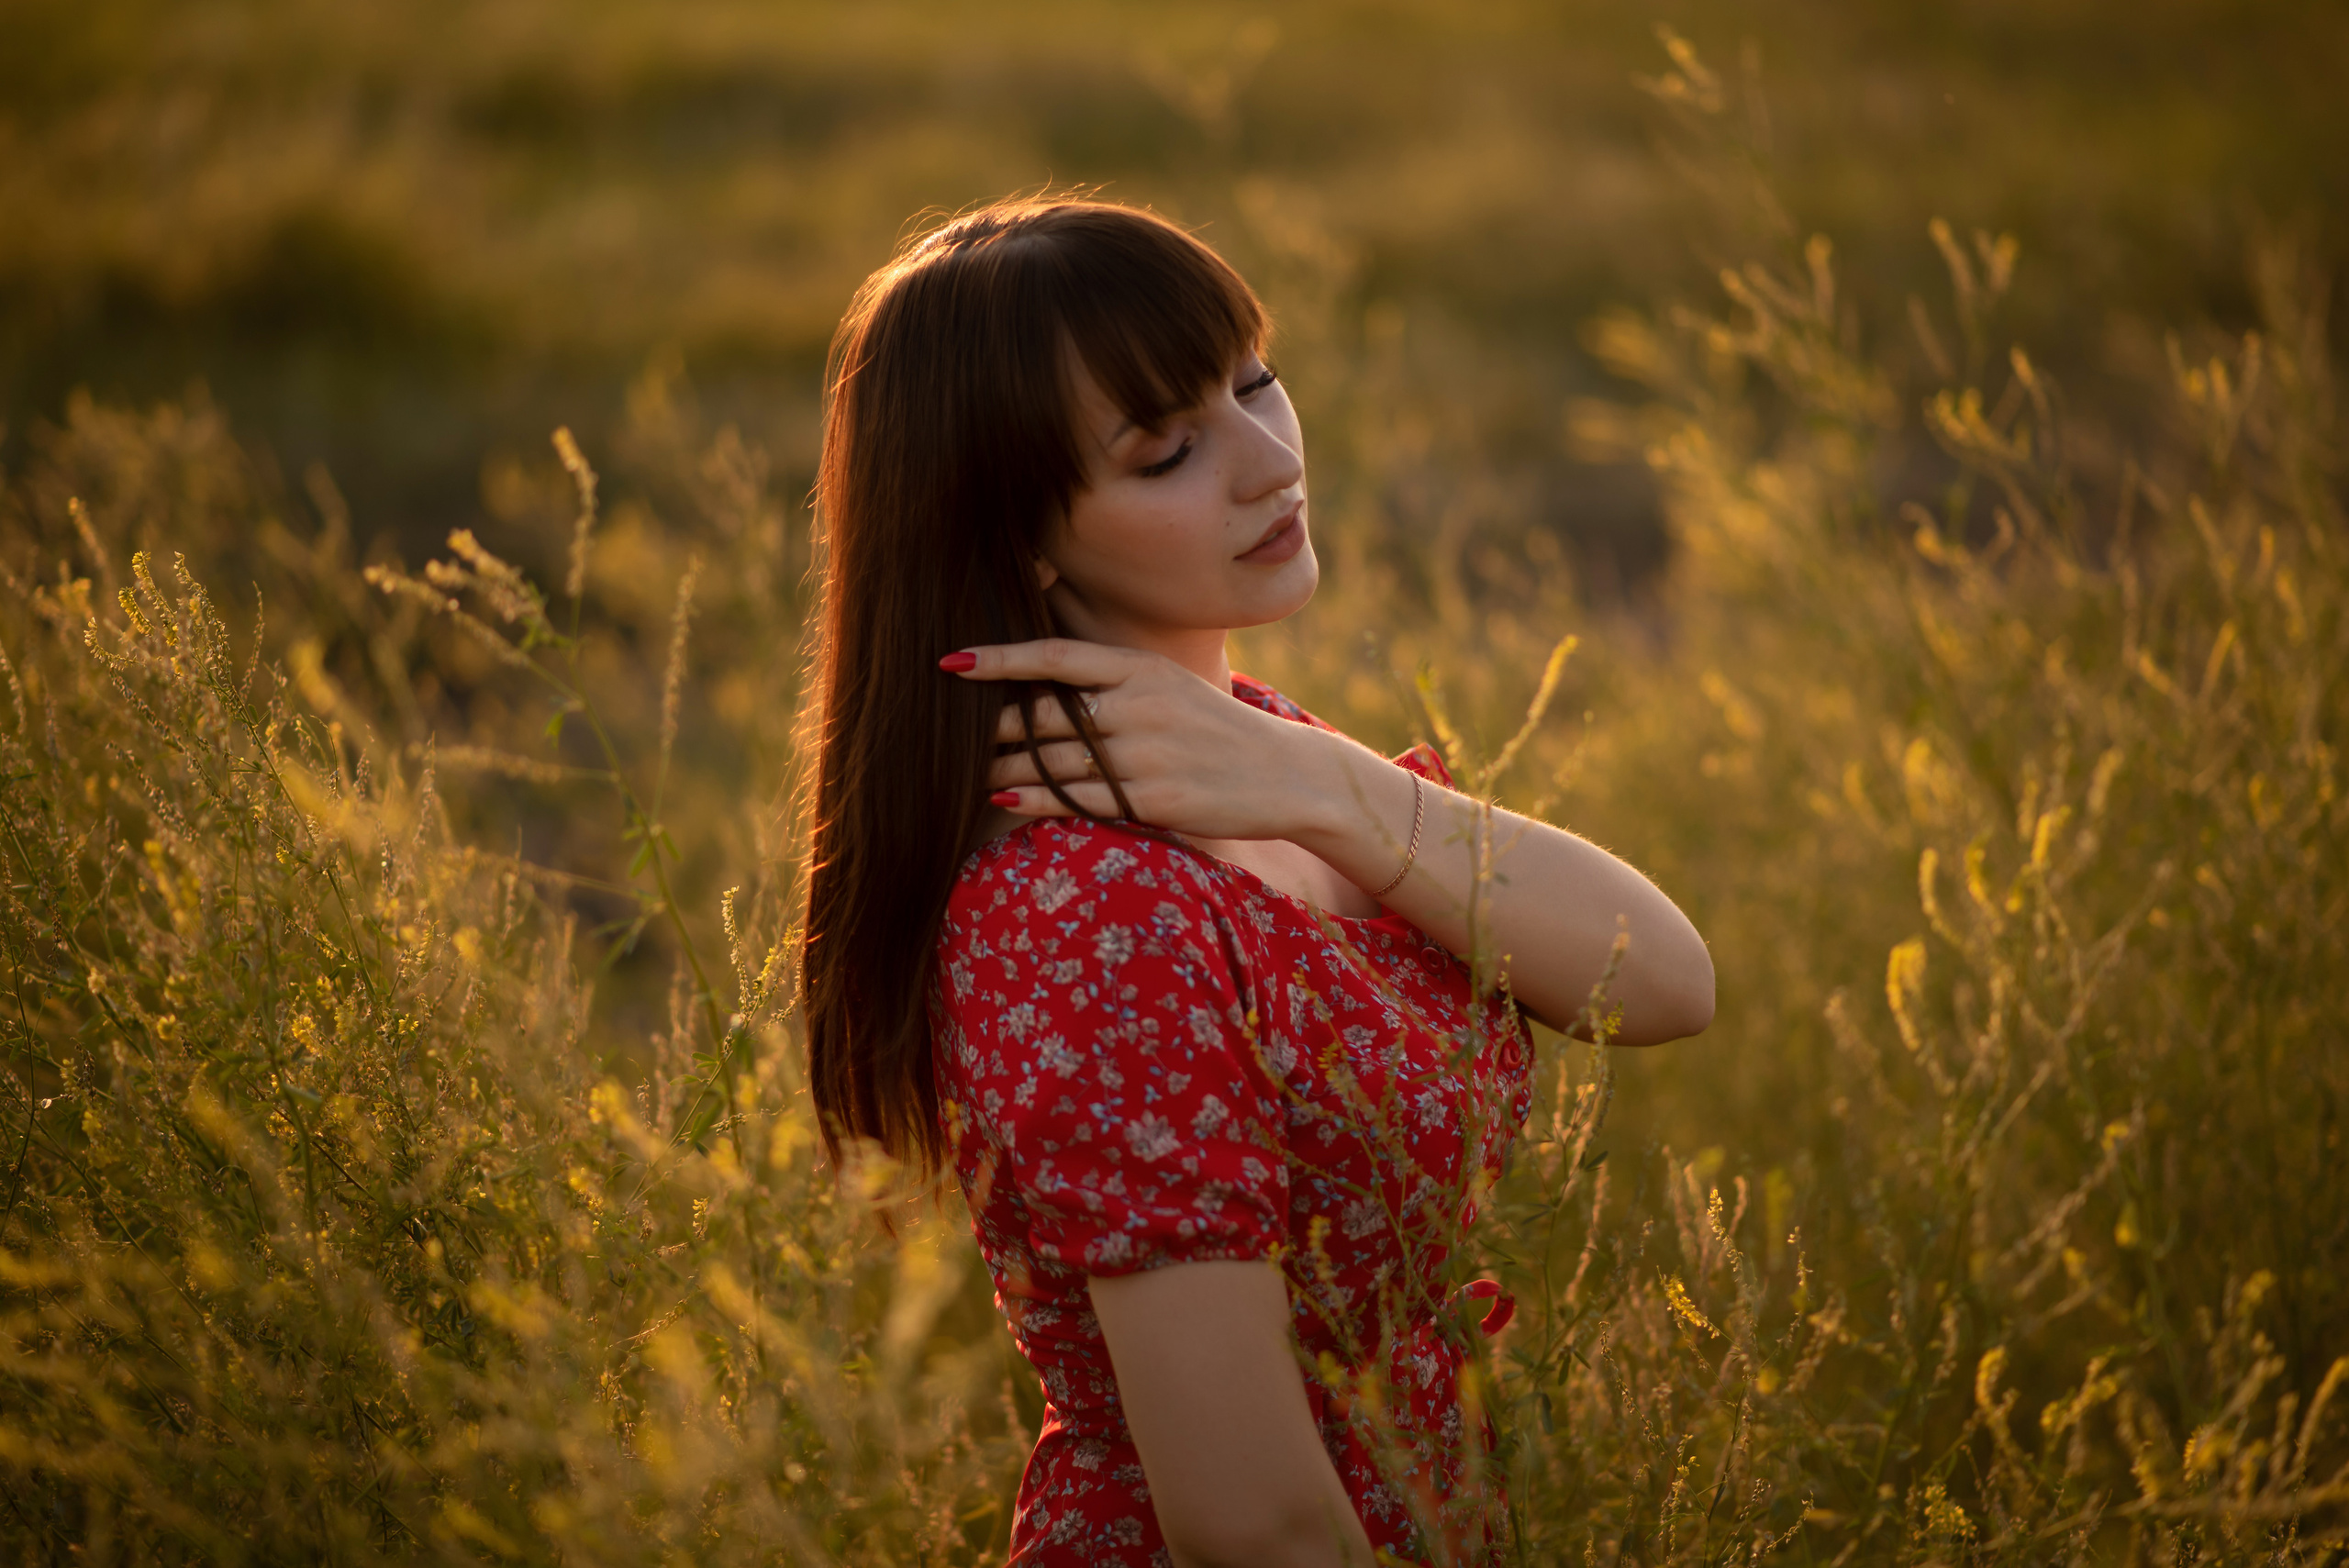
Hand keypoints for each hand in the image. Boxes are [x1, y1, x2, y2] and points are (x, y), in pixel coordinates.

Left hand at [943, 639, 1334, 841]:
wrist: (1286, 773)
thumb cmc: (1218, 729)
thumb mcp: (1173, 686)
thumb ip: (1116, 681)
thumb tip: (1051, 680)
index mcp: (1142, 669)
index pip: (1056, 657)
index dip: (999, 659)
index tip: (950, 661)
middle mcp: (1139, 706)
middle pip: (1045, 715)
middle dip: (994, 726)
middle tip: (953, 732)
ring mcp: (1145, 754)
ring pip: (1053, 760)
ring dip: (1005, 767)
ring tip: (968, 771)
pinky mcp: (1152, 799)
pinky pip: (1077, 799)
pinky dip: (1034, 799)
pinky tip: (1002, 799)